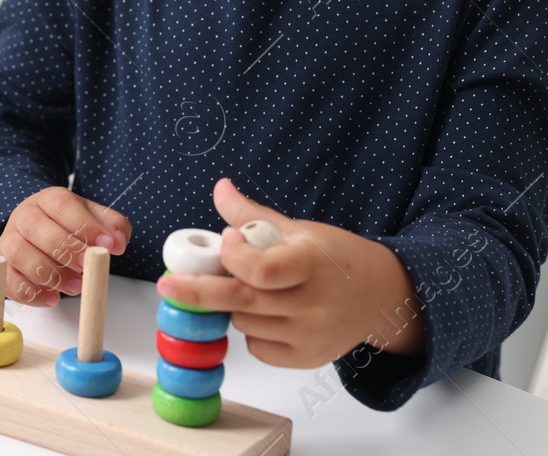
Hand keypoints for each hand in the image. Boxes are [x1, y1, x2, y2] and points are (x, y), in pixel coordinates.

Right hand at [0, 186, 131, 306]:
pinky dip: (31, 293)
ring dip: (49, 273)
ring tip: (75, 286)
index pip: (61, 205)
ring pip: (19, 254)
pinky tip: (53, 298)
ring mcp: (9, 241)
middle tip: (86, 266)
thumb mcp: (92, 218)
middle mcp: (24, 216)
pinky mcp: (3, 267)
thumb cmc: (66, 226)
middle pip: (35, 226)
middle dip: (65, 249)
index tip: (106, 244)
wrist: (34, 232)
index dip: (84, 225)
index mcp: (48, 200)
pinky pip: (9, 281)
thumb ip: (111, 226)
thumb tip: (118, 242)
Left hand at [155, 178, 424, 367]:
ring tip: (249, 286)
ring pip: (243, 323)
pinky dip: (250, 329)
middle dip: (198, 292)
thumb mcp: (299, 228)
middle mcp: (312, 304)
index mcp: (312, 264)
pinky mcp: (306, 358)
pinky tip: (265, 311)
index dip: (236, 257)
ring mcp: (309, 335)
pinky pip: (257, 346)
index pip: (263, 270)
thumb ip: (253, 215)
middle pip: (242, 301)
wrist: (379, 296)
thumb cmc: (336, 257)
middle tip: (167, 285)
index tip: (226, 241)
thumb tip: (220, 188)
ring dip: (232, 304)